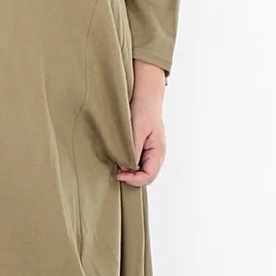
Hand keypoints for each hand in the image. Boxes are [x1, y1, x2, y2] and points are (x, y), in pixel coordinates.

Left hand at [117, 63, 166, 186]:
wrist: (146, 95)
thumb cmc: (144, 109)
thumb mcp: (137, 129)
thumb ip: (132, 150)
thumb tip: (125, 166)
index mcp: (158, 151)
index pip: (149, 176)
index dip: (134, 180)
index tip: (119, 174)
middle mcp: (157, 154)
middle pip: (147, 177)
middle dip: (132, 178)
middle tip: (116, 172)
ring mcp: (152, 151)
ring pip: (143, 171)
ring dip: (131, 172)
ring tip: (118, 167)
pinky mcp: (145, 148)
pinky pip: (140, 162)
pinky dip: (130, 165)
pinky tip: (121, 159)